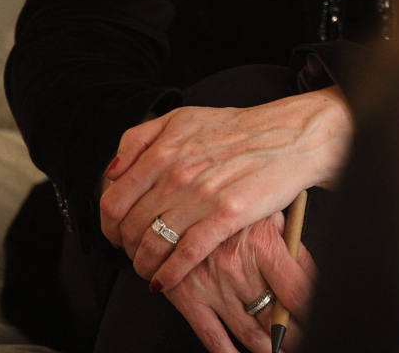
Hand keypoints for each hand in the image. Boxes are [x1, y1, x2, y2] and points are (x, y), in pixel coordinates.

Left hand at [98, 87, 350, 290]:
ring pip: (153, 245)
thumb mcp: (182, 118)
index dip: (108, 226)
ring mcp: (201, 196)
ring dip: (144, 265)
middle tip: (137, 253)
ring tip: (150, 269)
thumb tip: (111, 172)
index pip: (113, 202)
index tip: (117, 234)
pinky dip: (169, 274)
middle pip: (130, 228)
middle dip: (127, 248)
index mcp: (162, 152)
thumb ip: (138, 139)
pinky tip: (165, 281)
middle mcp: (176, 174)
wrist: (290, 136)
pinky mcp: (227, 215)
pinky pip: (186, 255)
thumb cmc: (238, 129)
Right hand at [161, 213, 316, 352]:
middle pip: (274, 315)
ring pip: (247, 330)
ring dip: (267, 346)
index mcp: (263, 245)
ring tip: (279, 349)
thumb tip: (308, 278)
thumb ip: (288, 246)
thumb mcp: (267, 215)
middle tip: (301, 340)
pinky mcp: (187, 297)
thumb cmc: (228, 206)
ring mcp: (212, 286)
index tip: (317, 320)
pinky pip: (210, 335)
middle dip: (293, 333)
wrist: (176, 205)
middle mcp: (238, 269)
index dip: (309, 312)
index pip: (297, 291)